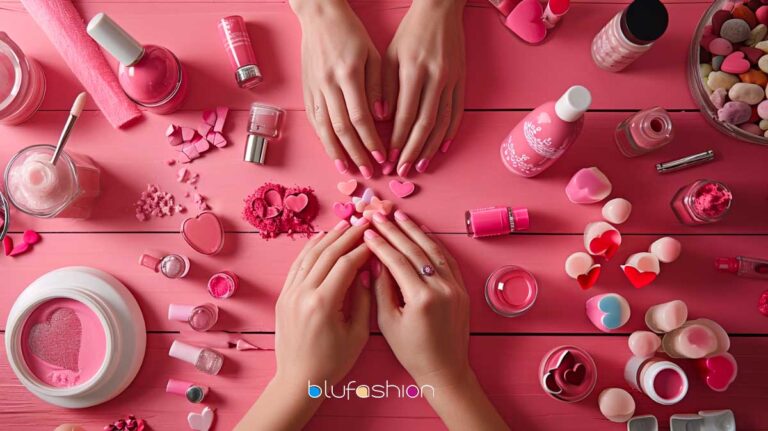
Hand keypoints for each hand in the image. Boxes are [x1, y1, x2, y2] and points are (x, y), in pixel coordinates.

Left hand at [274, 219, 371, 384]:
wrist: (298, 380)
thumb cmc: (332, 362)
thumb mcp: (357, 333)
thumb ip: (364, 299)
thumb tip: (369, 269)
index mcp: (323, 304)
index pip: (346, 264)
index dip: (363, 248)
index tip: (376, 238)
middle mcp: (303, 294)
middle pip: (328, 253)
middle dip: (348, 234)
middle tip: (364, 220)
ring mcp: (290, 293)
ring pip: (310, 255)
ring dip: (329, 237)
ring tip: (345, 222)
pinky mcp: (283, 296)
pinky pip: (298, 265)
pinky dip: (310, 249)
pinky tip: (322, 238)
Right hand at [291, 0, 385, 177]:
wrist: (319, 16)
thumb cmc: (351, 34)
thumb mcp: (373, 54)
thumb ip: (378, 86)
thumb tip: (382, 118)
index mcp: (349, 74)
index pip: (360, 118)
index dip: (371, 141)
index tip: (382, 158)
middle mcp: (328, 84)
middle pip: (342, 129)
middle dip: (356, 154)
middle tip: (369, 173)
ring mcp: (314, 88)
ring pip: (324, 128)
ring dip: (337, 153)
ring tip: (347, 170)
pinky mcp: (306, 90)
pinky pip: (314, 120)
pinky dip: (323, 139)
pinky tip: (332, 152)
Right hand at [364, 210, 469, 385]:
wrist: (445, 369)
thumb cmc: (412, 351)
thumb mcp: (388, 322)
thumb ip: (381, 288)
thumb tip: (376, 260)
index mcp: (421, 298)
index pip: (396, 260)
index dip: (380, 244)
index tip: (367, 230)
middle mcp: (441, 288)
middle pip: (414, 250)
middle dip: (394, 230)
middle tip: (378, 215)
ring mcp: (455, 286)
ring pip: (433, 249)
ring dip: (415, 230)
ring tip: (398, 216)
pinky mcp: (462, 288)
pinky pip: (447, 259)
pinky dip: (433, 243)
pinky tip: (421, 231)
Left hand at [382, 0, 465, 175]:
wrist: (440, 10)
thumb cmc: (409, 33)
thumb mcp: (390, 55)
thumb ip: (385, 87)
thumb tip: (382, 119)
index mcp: (412, 70)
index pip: (404, 114)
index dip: (396, 139)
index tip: (388, 158)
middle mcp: (435, 77)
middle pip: (424, 123)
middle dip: (412, 150)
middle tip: (403, 171)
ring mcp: (452, 80)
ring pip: (442, 121)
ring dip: (430, 147)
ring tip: (421, 165)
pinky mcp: (462, 80)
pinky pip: (457, 111)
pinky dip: (449, 132)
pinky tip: (441, 148)